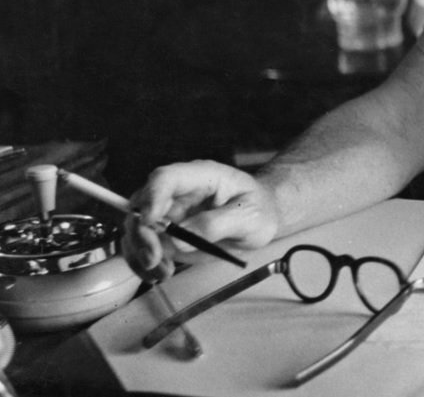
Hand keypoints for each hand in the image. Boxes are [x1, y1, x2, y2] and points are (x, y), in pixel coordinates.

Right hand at [121, 159, 279, 281]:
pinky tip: (161, 273)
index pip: (166, 178)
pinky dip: (144, 263)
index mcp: (201, 176)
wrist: (262, 220)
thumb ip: (216, 225)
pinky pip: (142, 247)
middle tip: (154, 258)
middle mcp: (179, 192)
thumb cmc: (259, 209)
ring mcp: (170, 213)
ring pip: (135, 228)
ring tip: (163, 272)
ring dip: (140, 252)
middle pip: (141, 204)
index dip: (152, 197)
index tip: (150, 221)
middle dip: (141, 233)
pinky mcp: (167, 235)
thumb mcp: (249, 216)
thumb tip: (178, 240)